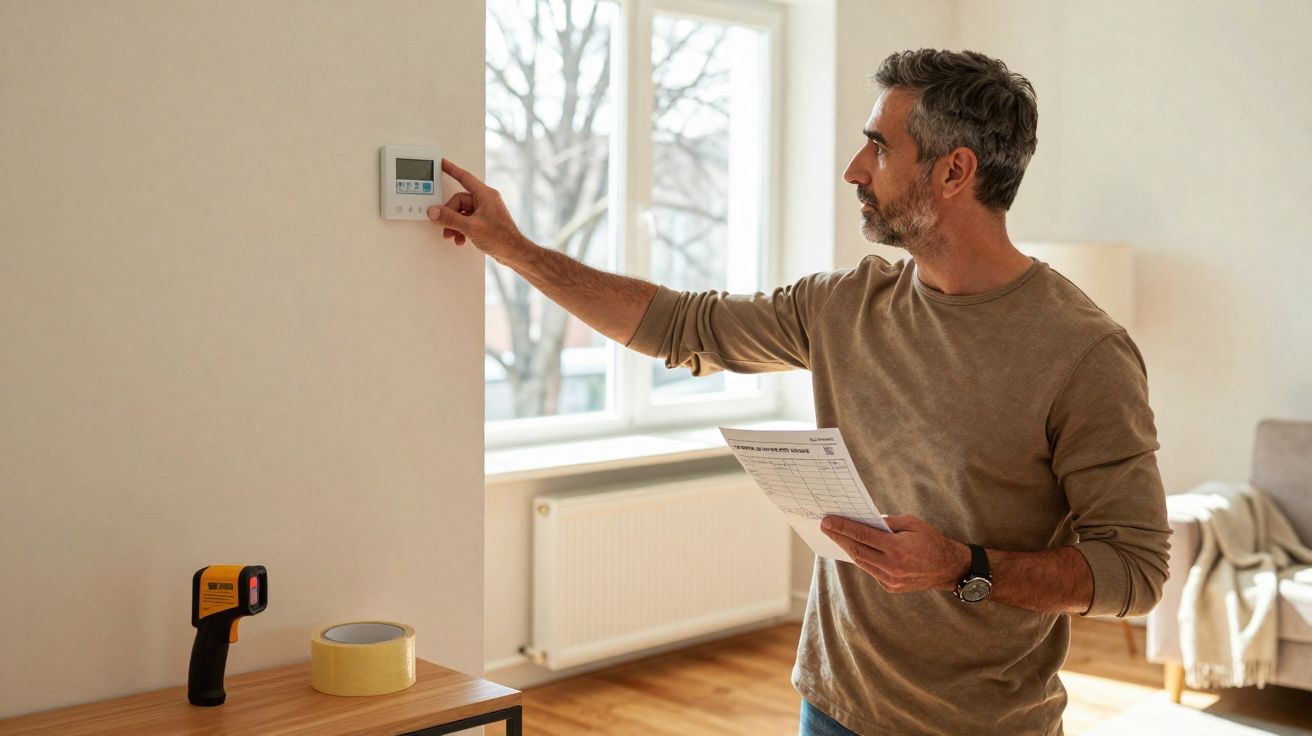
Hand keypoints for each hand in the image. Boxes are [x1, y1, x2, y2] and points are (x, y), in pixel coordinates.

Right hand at [427, 159, 529, 261]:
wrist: (514, 253)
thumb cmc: (502, 238)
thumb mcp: (471, 227)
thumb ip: (450, 219)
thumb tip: (434, 212)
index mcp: (485, 195)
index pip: (464, 178)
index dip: (452, 170)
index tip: (443, 163)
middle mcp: (486, 201)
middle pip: (459, 201)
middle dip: (449, 214)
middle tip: (443, 224)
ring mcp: (485, 211)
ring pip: (462, 212)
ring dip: (454, 224)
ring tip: (451, 234)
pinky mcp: (485, 222)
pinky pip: (467, 220)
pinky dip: (461, 229)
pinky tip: (460, 239)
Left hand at [820, 514, 970, 592]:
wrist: (948, 568)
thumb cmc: (931, 541)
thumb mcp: (912, 524)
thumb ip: (888, 522)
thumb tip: (866, 520)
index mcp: (897, 548)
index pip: (862, 535)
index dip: (843, 527)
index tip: (827, 520)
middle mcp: (891, 566)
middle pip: (856, 550)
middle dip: (838, 537)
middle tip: (825, 526)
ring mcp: (890, 579)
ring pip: (861, 562)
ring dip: (847, 548)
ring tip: (836, 536)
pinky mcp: (890, 587)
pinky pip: (870, 570)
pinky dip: (861, 558)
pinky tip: (854, 548)